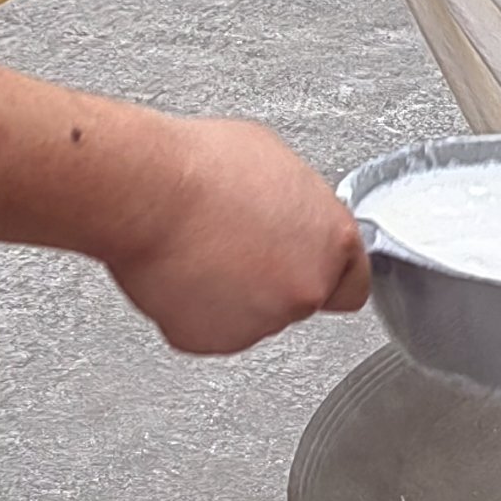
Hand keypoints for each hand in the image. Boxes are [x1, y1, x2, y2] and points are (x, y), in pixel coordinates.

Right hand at [101, 116, 369, 355]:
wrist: (148, 193)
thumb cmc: (203, 168)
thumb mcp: (275, 161)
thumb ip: (300, 204)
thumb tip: (291, 212)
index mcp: (331, 242)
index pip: (352, 284)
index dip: (325, 273)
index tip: (304, 266)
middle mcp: (305, 288)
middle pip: (298, 297)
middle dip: (271, 278)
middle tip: (235, 244)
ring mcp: (260, 321)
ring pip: (252, 316)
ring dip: (233, 294)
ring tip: (202, 251)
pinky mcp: (212, 339)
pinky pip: (207, 328)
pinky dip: (192, 309)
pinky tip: (183, 272)